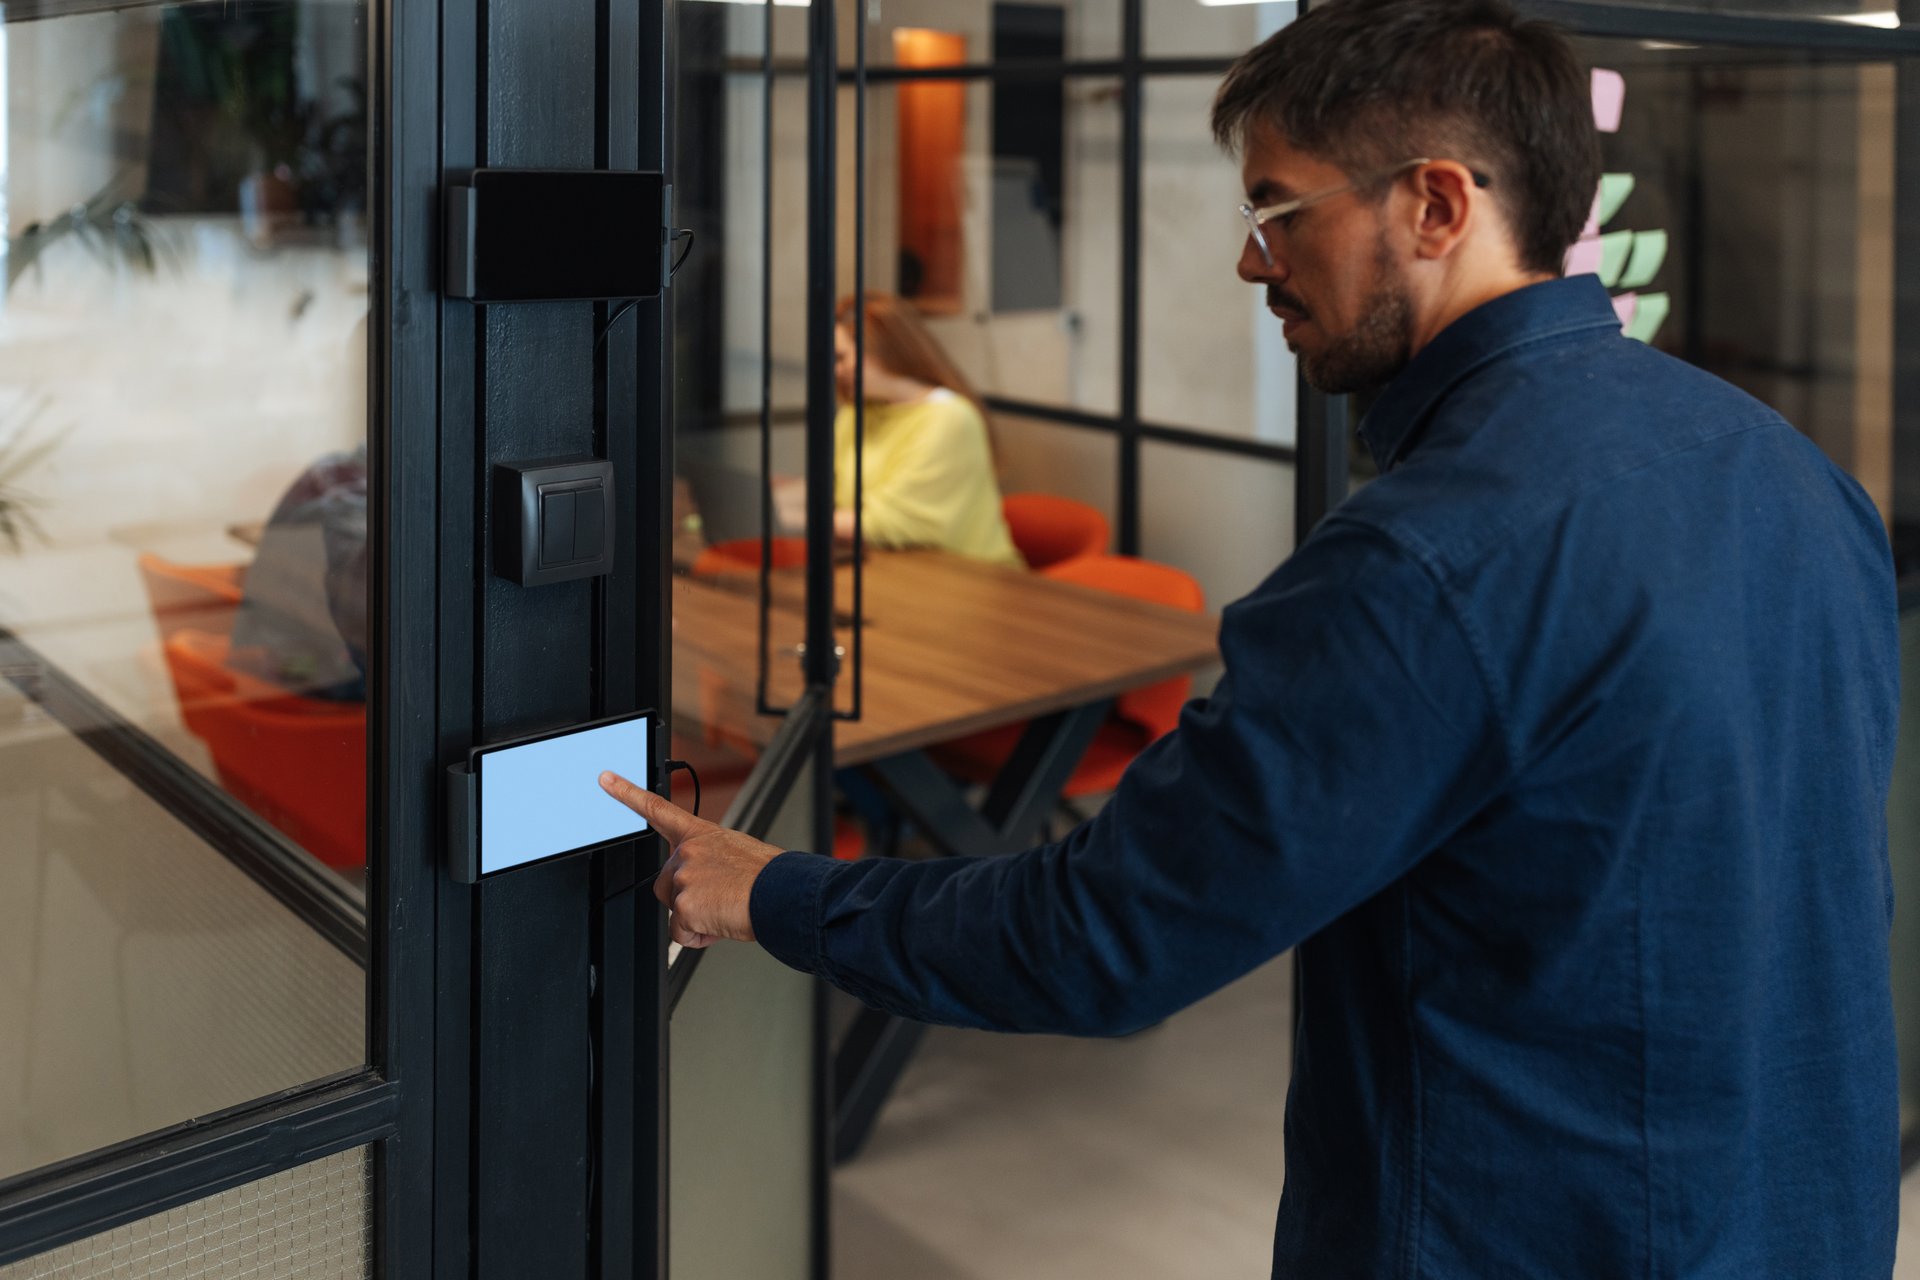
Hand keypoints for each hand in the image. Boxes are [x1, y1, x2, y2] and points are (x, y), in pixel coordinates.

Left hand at [598, 771, 783, 948]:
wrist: (783, 893)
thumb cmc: (769, 877)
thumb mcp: (738, 853)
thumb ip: (712, 859)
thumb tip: (709, 881)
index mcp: (701, 834)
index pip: (657, 809)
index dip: (627, 793)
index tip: (605, 779)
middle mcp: (688, 852)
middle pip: (665, 884)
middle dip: (686, 898)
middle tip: (719, 898)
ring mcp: (684, 877)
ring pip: (675, 909)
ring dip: (697, 917)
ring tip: (727, 909)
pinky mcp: (684, 905)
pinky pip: (681, 932)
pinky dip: (701, 935)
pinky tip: (723, 922)